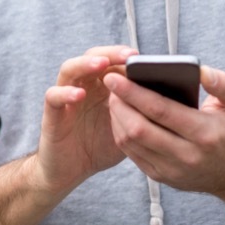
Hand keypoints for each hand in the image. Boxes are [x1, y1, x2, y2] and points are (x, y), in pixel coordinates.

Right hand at [36, 45, 135, 193]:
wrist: (70, 171)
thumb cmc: (100, 146)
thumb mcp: (128, 128)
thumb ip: (140, 112)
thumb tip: (172, 104)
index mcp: (102, 87)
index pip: (112, 60)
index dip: (125, 56)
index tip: (143, 57)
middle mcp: (82, 86)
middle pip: (92, 57)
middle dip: (110, 53)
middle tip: (129, 56)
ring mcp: (65, 97)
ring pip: (69, 69)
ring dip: (85, 64)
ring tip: (102, 65)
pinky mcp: (52, 114)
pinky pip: (54, 97)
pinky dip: (65, 93)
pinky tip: (79, 94)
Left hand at [105, 64, 224, 199]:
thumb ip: (222, 83)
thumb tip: (199, 70)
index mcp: (205, 134)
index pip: (161, 111)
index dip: (133, 92)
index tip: (115, 76)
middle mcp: (187, 156)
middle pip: (139, 129)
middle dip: (119, 103)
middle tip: (110, 83)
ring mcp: (171, 170)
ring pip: (131, 142)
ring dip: (116, 117)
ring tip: (114, 96)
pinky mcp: (161, 177)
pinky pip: (132, 153)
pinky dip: (121, 132)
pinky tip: (120, 116)